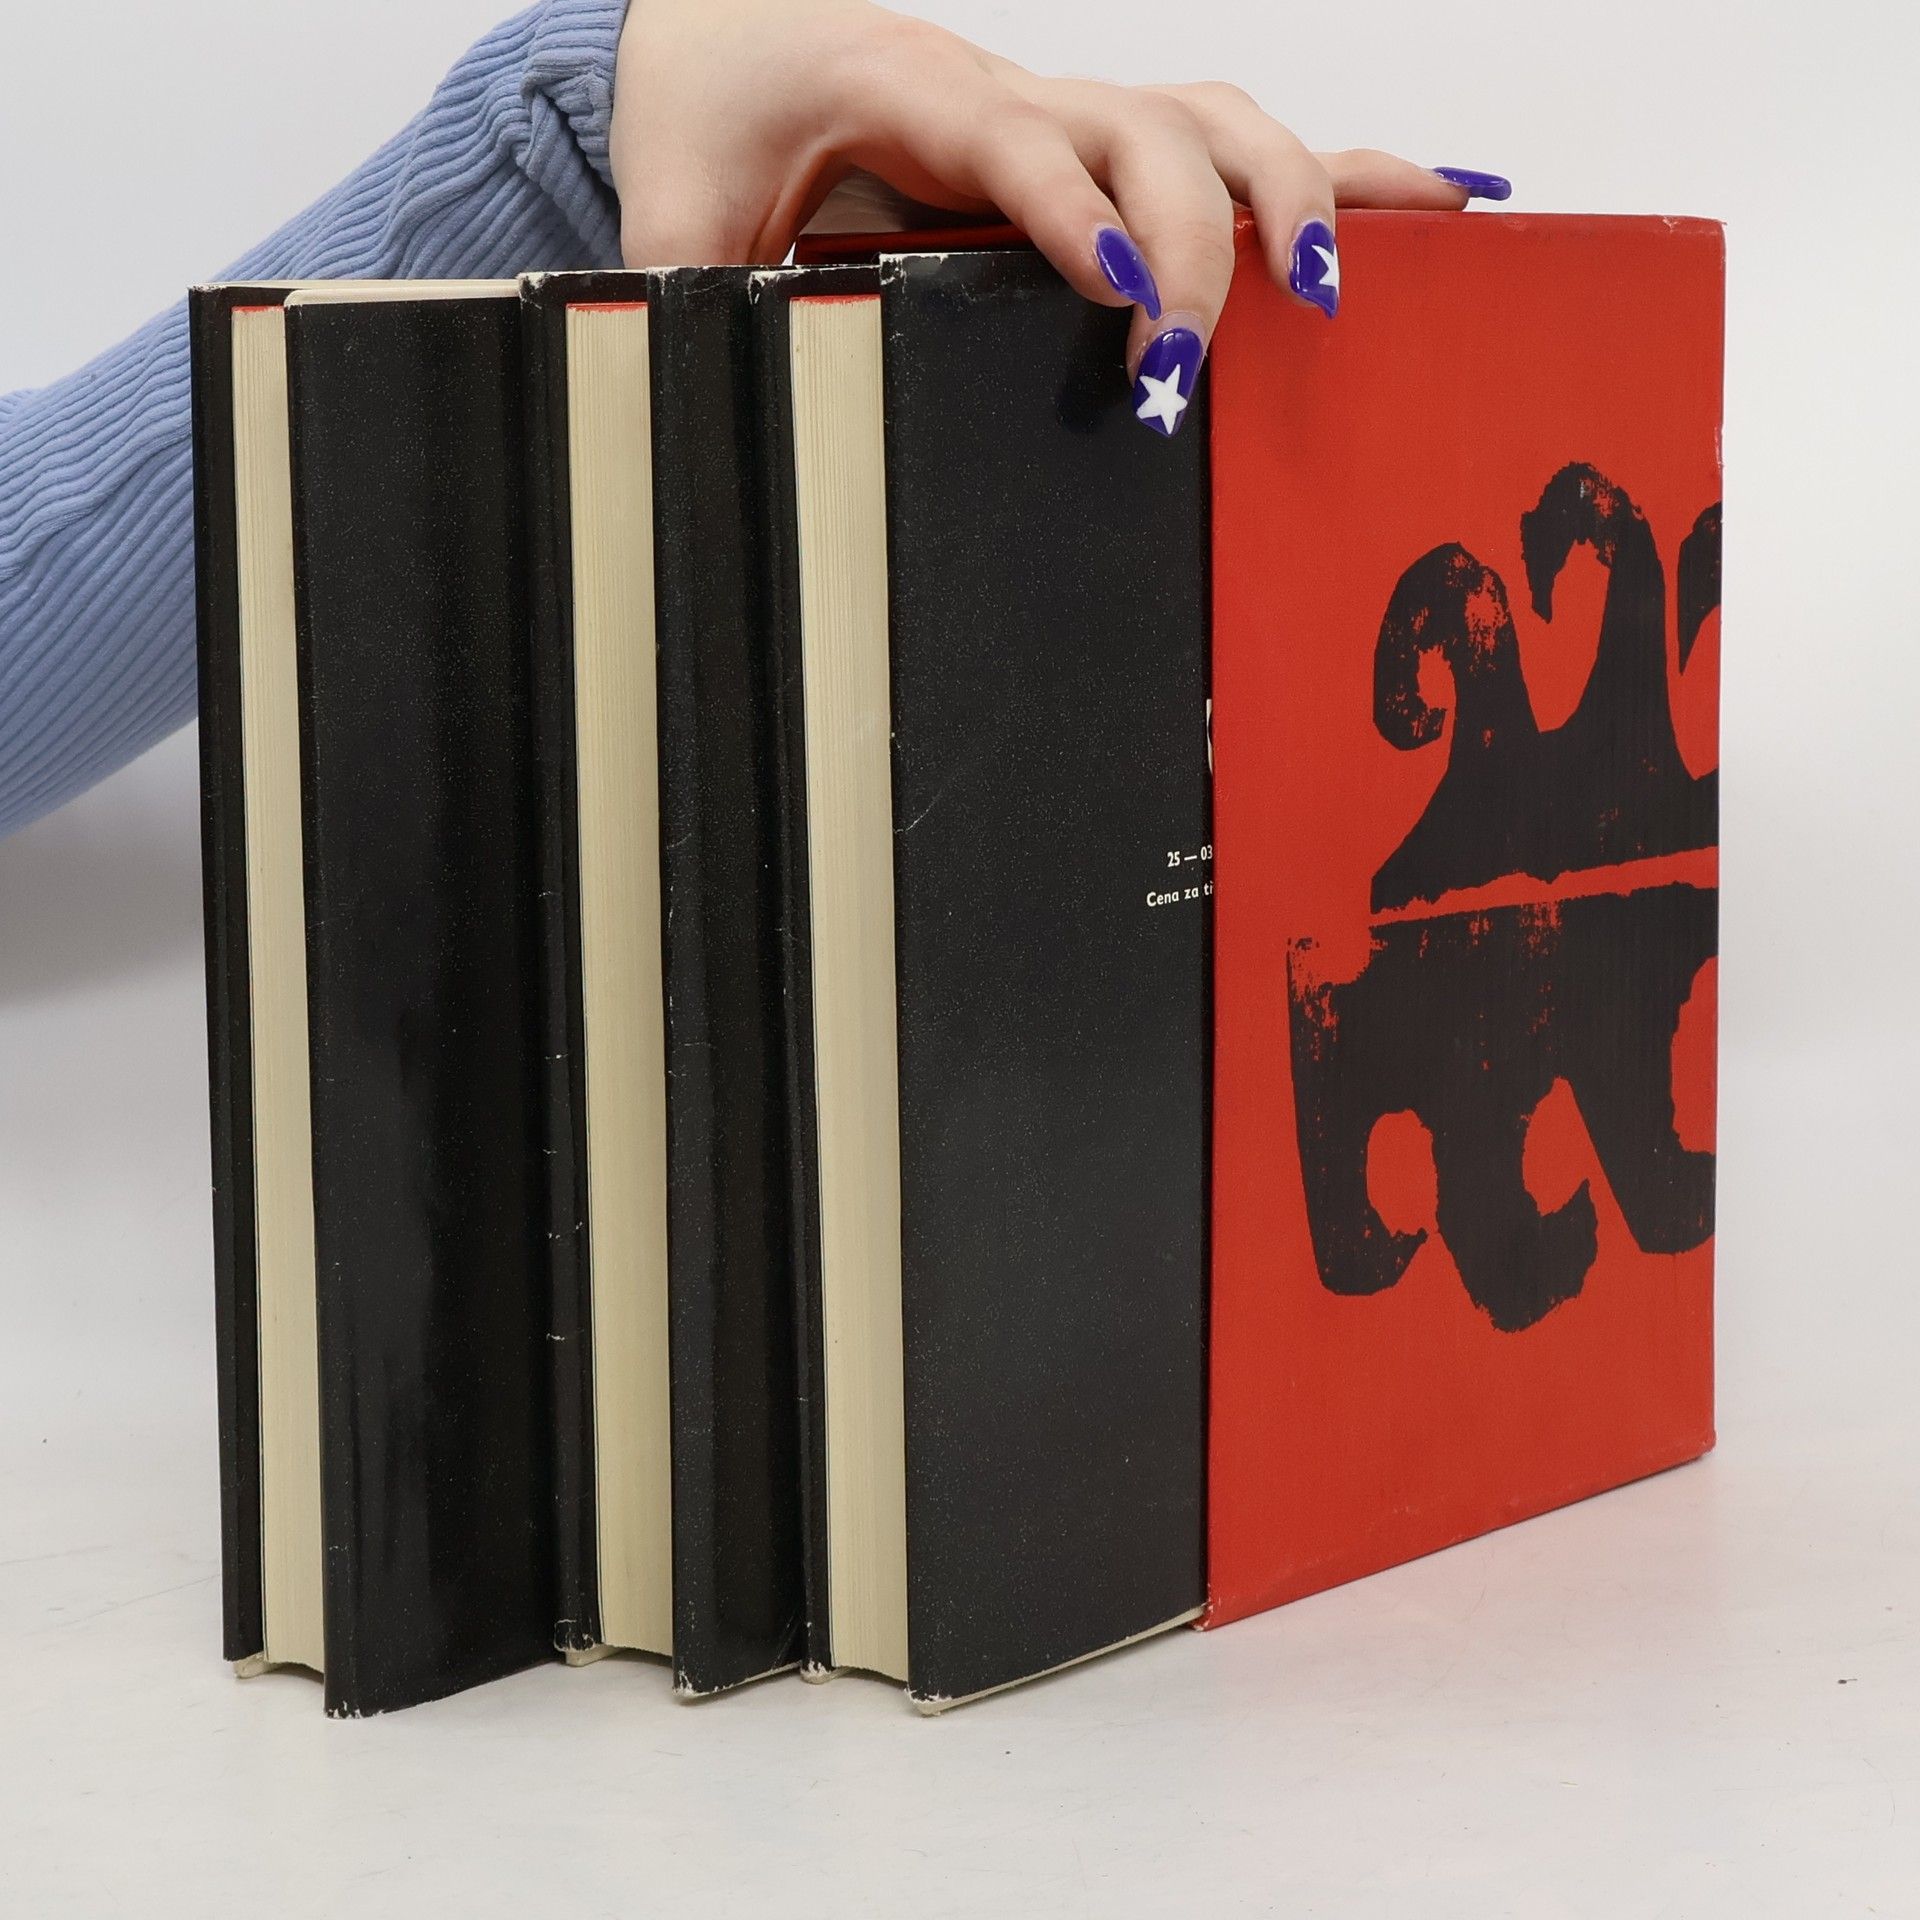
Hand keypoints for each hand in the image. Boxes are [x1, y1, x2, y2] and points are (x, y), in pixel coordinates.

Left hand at [609, 0, 1509, 432]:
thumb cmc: (704, 122)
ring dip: (1297, 198)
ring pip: (1222, 121)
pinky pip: (1240, 146)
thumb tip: (698, 396)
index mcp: (907, 94)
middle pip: (1153, 130)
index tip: (1127, 295)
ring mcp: (1074, 113)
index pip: (1021, 144)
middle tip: (1185, 367)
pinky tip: (1443, 205)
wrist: (722, 50)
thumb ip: (684, 303)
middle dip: (1196, 245)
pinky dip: (1350, 175)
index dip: (1083, 213)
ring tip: (1333, 295)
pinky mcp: (1107, 147)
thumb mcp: (669, 224)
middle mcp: (1015, 91)